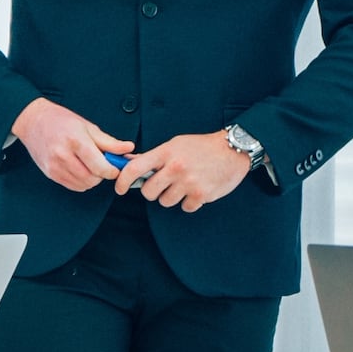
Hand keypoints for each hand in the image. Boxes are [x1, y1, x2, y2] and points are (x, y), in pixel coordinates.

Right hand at [10, 96, 128, 193]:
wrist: (33, 121)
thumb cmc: (61, 121)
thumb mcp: (88, 126)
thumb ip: (109, 142)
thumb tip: (129, 148)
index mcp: (76, 141)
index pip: (99, 166)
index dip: (112, 170)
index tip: (115, 168)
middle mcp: (63, 155)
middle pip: (92, 178)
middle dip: (102, 175)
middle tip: (103, 165)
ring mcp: (55, 166)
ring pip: (83, 185)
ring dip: (92, 180)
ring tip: (90, 165)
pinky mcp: (50, 174)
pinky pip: (73, 186)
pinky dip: (81, 182)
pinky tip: (80, 169)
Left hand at [119, 131, 253, 210]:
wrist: (232, 150)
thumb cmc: (202, 147)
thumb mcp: (176, 144)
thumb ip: (154, 156)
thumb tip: (129, 163)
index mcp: (166, 152)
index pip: (135, 168)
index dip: (122, 181)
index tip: (120, 188)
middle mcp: (175, 167)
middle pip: (149, 192)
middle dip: (153, 191)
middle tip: (163, 185)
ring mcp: (188, 182)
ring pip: (165, 202)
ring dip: (172, 197)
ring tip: (184, 185)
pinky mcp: (201, 195)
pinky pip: (185, 207)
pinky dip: (189, 202)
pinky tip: (197, 189)